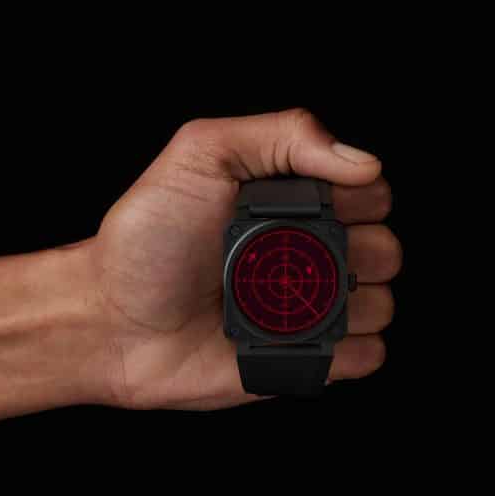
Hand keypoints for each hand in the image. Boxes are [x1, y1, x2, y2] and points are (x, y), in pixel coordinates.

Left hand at [88, 109, 399, 409]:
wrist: (108, 322)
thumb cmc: (143, 240)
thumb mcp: (200, 154)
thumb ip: (282, 135)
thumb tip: (364, 161)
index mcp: (292, 200)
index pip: (371, 190)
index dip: (357, 196)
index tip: (315, 206)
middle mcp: (307, 253)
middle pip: (386, 248)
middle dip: (357, 251)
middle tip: (294, 258)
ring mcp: (307, 309)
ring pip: (382, 302)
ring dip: (354, 303)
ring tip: (290, 302)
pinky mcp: (303, 359)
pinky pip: (365, 357)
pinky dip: (351, 350)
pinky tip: (303, 338)